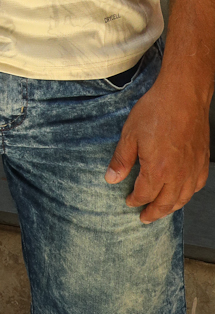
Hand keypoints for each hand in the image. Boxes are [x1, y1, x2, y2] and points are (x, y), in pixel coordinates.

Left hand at [105, 67, 210, 221]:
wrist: (183, 95)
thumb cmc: (156, 111)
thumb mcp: (130, 134)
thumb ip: (121, 160)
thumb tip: (111, 178)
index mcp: (158, 170)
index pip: (145, 194)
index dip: (135, 200)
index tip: (128, 201)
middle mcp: (178, 175)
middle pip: (165, 203)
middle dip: (153, 212)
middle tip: (144, 218)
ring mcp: (192, 169)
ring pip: (182, 198)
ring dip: (170, 207)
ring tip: (161, 210)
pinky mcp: (201, 161)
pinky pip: (196, 186)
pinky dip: (187, 194)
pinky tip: (182, 192)